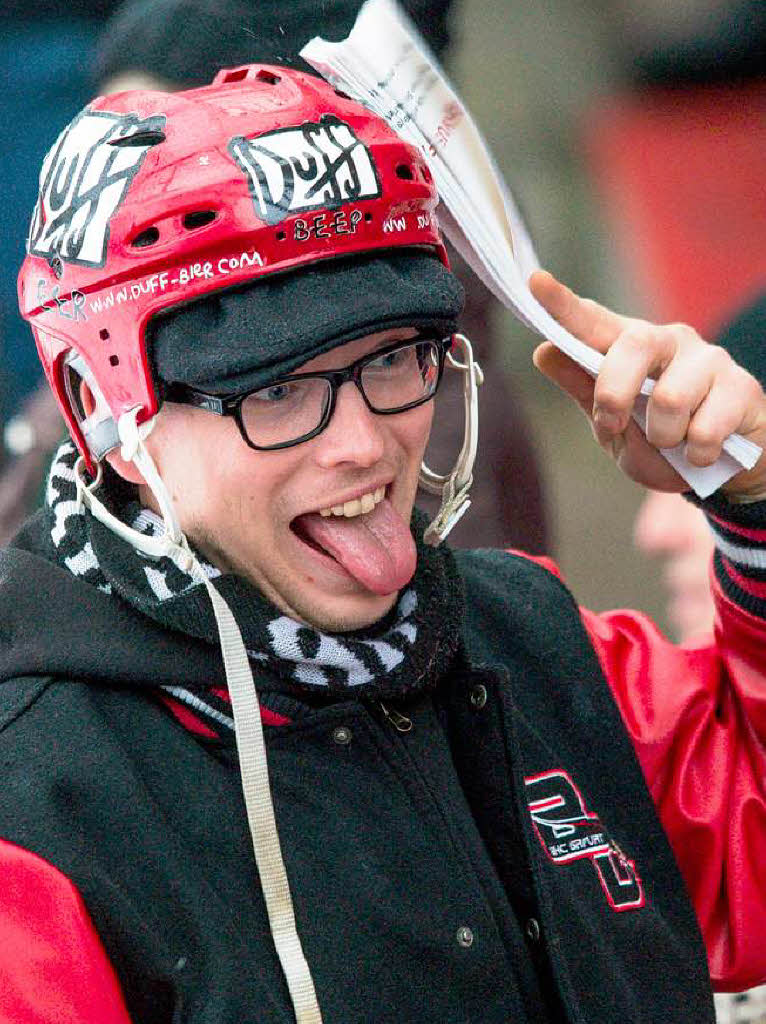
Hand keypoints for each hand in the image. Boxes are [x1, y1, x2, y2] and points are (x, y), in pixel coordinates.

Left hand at [529, 270, 765, 498]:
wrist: (722, 470)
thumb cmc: (661, 442)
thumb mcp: (612, 426)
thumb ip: (582, 389)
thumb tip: (544, 351)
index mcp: (629, 347)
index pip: (593, 320)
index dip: (564, 305)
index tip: (535, 283)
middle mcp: (669, 341)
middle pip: (634, 345)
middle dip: (614, 395)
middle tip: (614, 427)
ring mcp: (709, 360)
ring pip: (671, 397)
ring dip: (663, 438)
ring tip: (673, 444)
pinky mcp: (742, 387)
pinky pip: (706, 427)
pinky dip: (696, 453)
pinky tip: (702, 452)